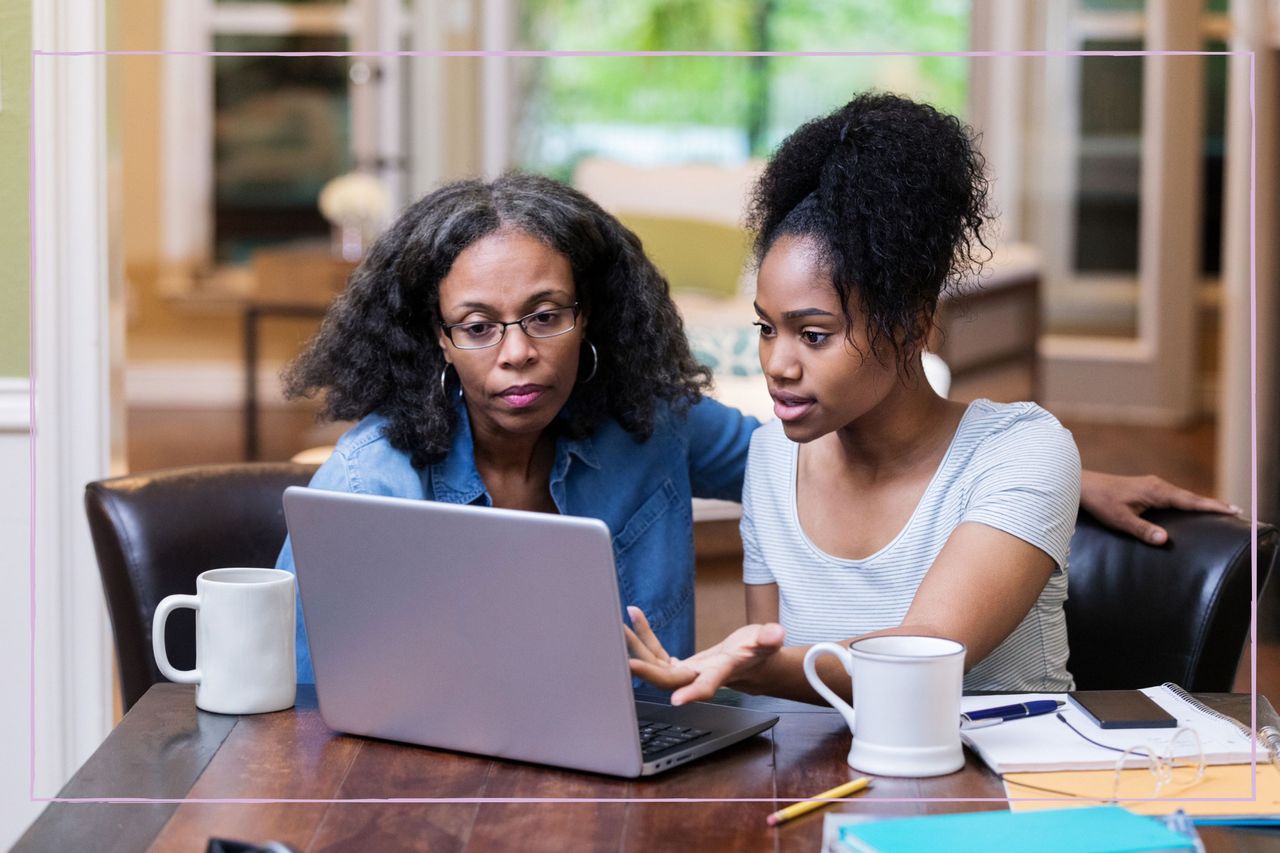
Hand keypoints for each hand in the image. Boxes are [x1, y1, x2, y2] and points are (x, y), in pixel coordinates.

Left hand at [624, 606, 784, 704]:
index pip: (707, 686)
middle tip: (624, 658)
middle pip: (668, 679)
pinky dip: (644, 634)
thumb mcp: (767, 642)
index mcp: (720, 673)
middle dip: (646, 670)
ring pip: (655, 665)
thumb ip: (769, 638)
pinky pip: (656, 652)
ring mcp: (685, 673)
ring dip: (636, 647)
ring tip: (618, 624)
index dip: (692, 693)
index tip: (676, 700)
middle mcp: (698, 676)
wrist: (750, 663)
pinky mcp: (678, 665)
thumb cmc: (760, 651)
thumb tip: (776, 632)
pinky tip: (634, 614)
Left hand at [1080, 471, 1239, 545]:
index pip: (1190, 501)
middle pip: (1191, 497)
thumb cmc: (1101, 502)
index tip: (1232, 510)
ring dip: (1201, 502)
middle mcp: (1158, 486)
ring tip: (1220, 511)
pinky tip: (1191, 508)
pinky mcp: (1147, 488)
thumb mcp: (1120, 520)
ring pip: (1183, 496)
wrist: (1083, 485)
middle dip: (1212, 504)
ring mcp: (1153, 485)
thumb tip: (1164, 539)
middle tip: (1236, 512)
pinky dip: (1187, 501)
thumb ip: (1142, 530)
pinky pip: (1174, 496)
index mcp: (1156, 492)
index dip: (1212, 507)